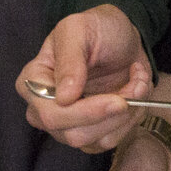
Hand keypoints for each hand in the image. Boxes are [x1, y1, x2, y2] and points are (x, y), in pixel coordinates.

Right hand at [18, 4, 152, 152]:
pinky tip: (135, 93)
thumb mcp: (79, 29)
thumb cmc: (96, 29)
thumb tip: (64, 97)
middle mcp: (45, 110)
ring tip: (136, 83)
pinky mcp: (91, 133)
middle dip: (111, 114)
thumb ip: (70, 59)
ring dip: (127, 114)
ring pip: (96, 141)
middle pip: (73, 134)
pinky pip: (112, 140)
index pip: (50, 114)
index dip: (85, 112)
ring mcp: (68, 125)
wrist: (122, 39)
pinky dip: (132, 119)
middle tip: (135, 87)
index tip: (117, 100)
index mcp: (33, 83)